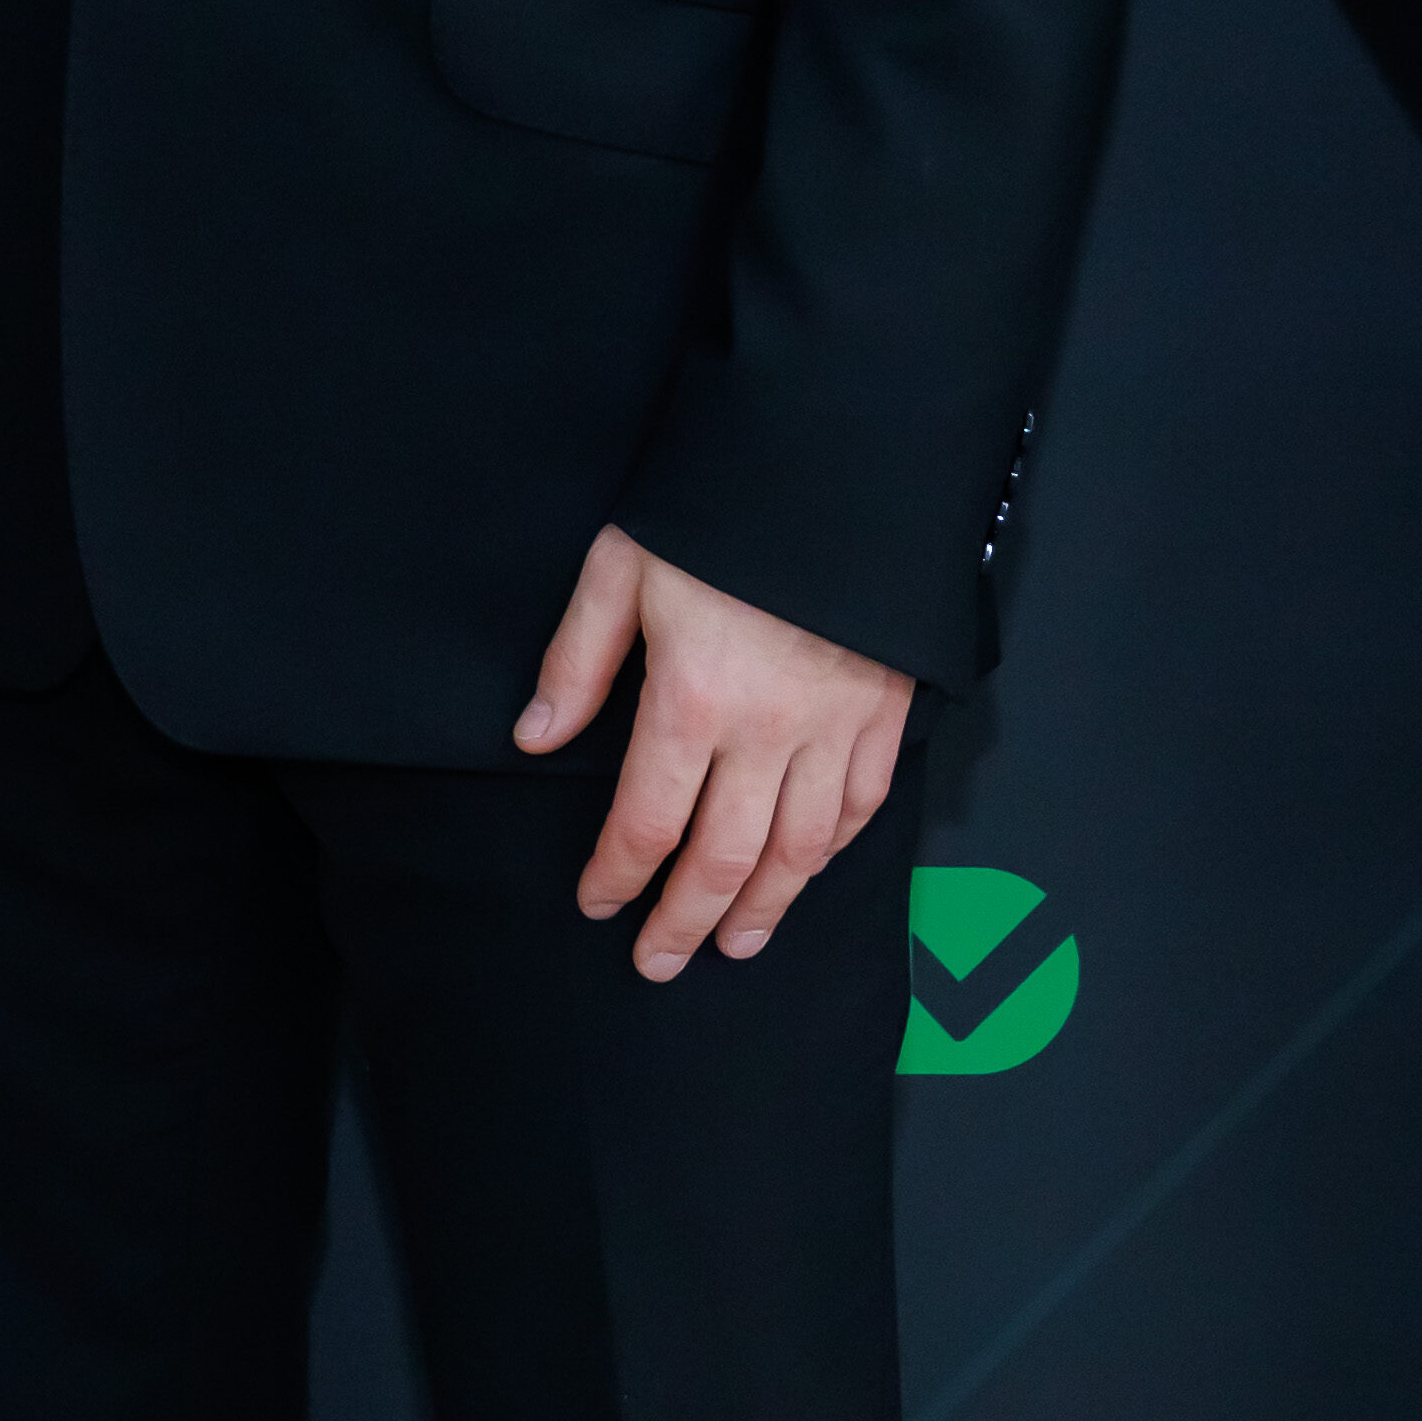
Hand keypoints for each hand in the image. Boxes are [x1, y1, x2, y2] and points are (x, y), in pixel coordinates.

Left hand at [514, 528, 912, 983]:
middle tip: (660, 962)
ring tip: (738, 942)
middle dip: (686, 919)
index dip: (619, 877)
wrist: (835, 458)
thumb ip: (578, 661)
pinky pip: (863, 803)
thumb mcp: (621, 566)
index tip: (599, 905)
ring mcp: (836, 724)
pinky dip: (836, 850)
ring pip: (802, 848)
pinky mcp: (886, 707)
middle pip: (725, 857)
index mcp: (693, 700)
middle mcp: (769, 730)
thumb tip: (535, 739)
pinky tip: (811, 871)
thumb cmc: (719, 507)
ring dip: (767, 906)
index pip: (647, 823)